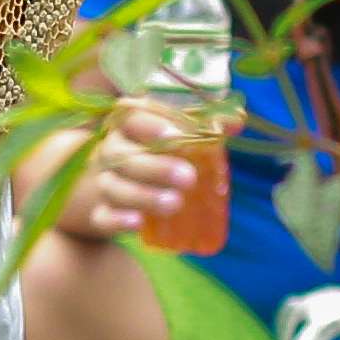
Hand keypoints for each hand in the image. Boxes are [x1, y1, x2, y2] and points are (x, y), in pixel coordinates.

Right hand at [24, 99, 212, 238]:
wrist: (115, 184)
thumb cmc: (153, 152)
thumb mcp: (177, 136)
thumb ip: (204, 126)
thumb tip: (238, 119)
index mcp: (128, 125)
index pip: (131, 116)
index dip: (151, 124)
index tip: (176, 135)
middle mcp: (111, 150)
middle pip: (123, 154)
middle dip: (156, 167)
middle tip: (188, 178)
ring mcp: (104, 182)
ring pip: (114, 187)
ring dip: (144, 195)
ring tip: (175, 204)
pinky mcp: (101, 212)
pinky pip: (103, 216)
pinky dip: (117, 220)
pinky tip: (137, 223)